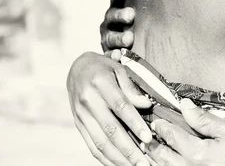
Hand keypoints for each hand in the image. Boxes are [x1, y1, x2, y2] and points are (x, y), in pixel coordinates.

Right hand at [67, 51, 151, 165]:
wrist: (76, 69)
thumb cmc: (103, 68)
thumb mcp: (118, 68)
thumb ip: (131, 87)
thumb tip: (146, 104)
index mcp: (100, 82)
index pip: (120, 106)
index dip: (134, 123)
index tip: (148, 138)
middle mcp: (88, 99)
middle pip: (110, 129)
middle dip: (128, 149)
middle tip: (144, 162)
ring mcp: (81, 114)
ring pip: (100, 142)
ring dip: (118, 158)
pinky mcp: (78, 125)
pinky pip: (92, 146)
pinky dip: (105, 159)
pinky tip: (119, 164)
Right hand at [100, 0, 135, 53]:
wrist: (127, 47)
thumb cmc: (136, 25)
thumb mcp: (137, 11)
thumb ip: (142, 0)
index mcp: (115, 9)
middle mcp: (109, 23)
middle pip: (112, 16)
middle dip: (121, 15)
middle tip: (131, 15)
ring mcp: (107, 38)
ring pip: (110, 37)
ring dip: (118, 37)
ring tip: (128, 39)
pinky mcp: (108, 53)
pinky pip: (108, 55)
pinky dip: (112, 56)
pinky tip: (118, 56)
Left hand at [147, 98, 224, 165]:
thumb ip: (203, 119)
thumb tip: (184, 104)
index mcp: (198, 153)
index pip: (171, 137)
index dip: (161, 128)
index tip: (155, 122)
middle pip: (163, 158)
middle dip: (153, 147)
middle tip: (146, 138)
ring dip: (155, 162)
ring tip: (148, 154)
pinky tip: (166, 165)